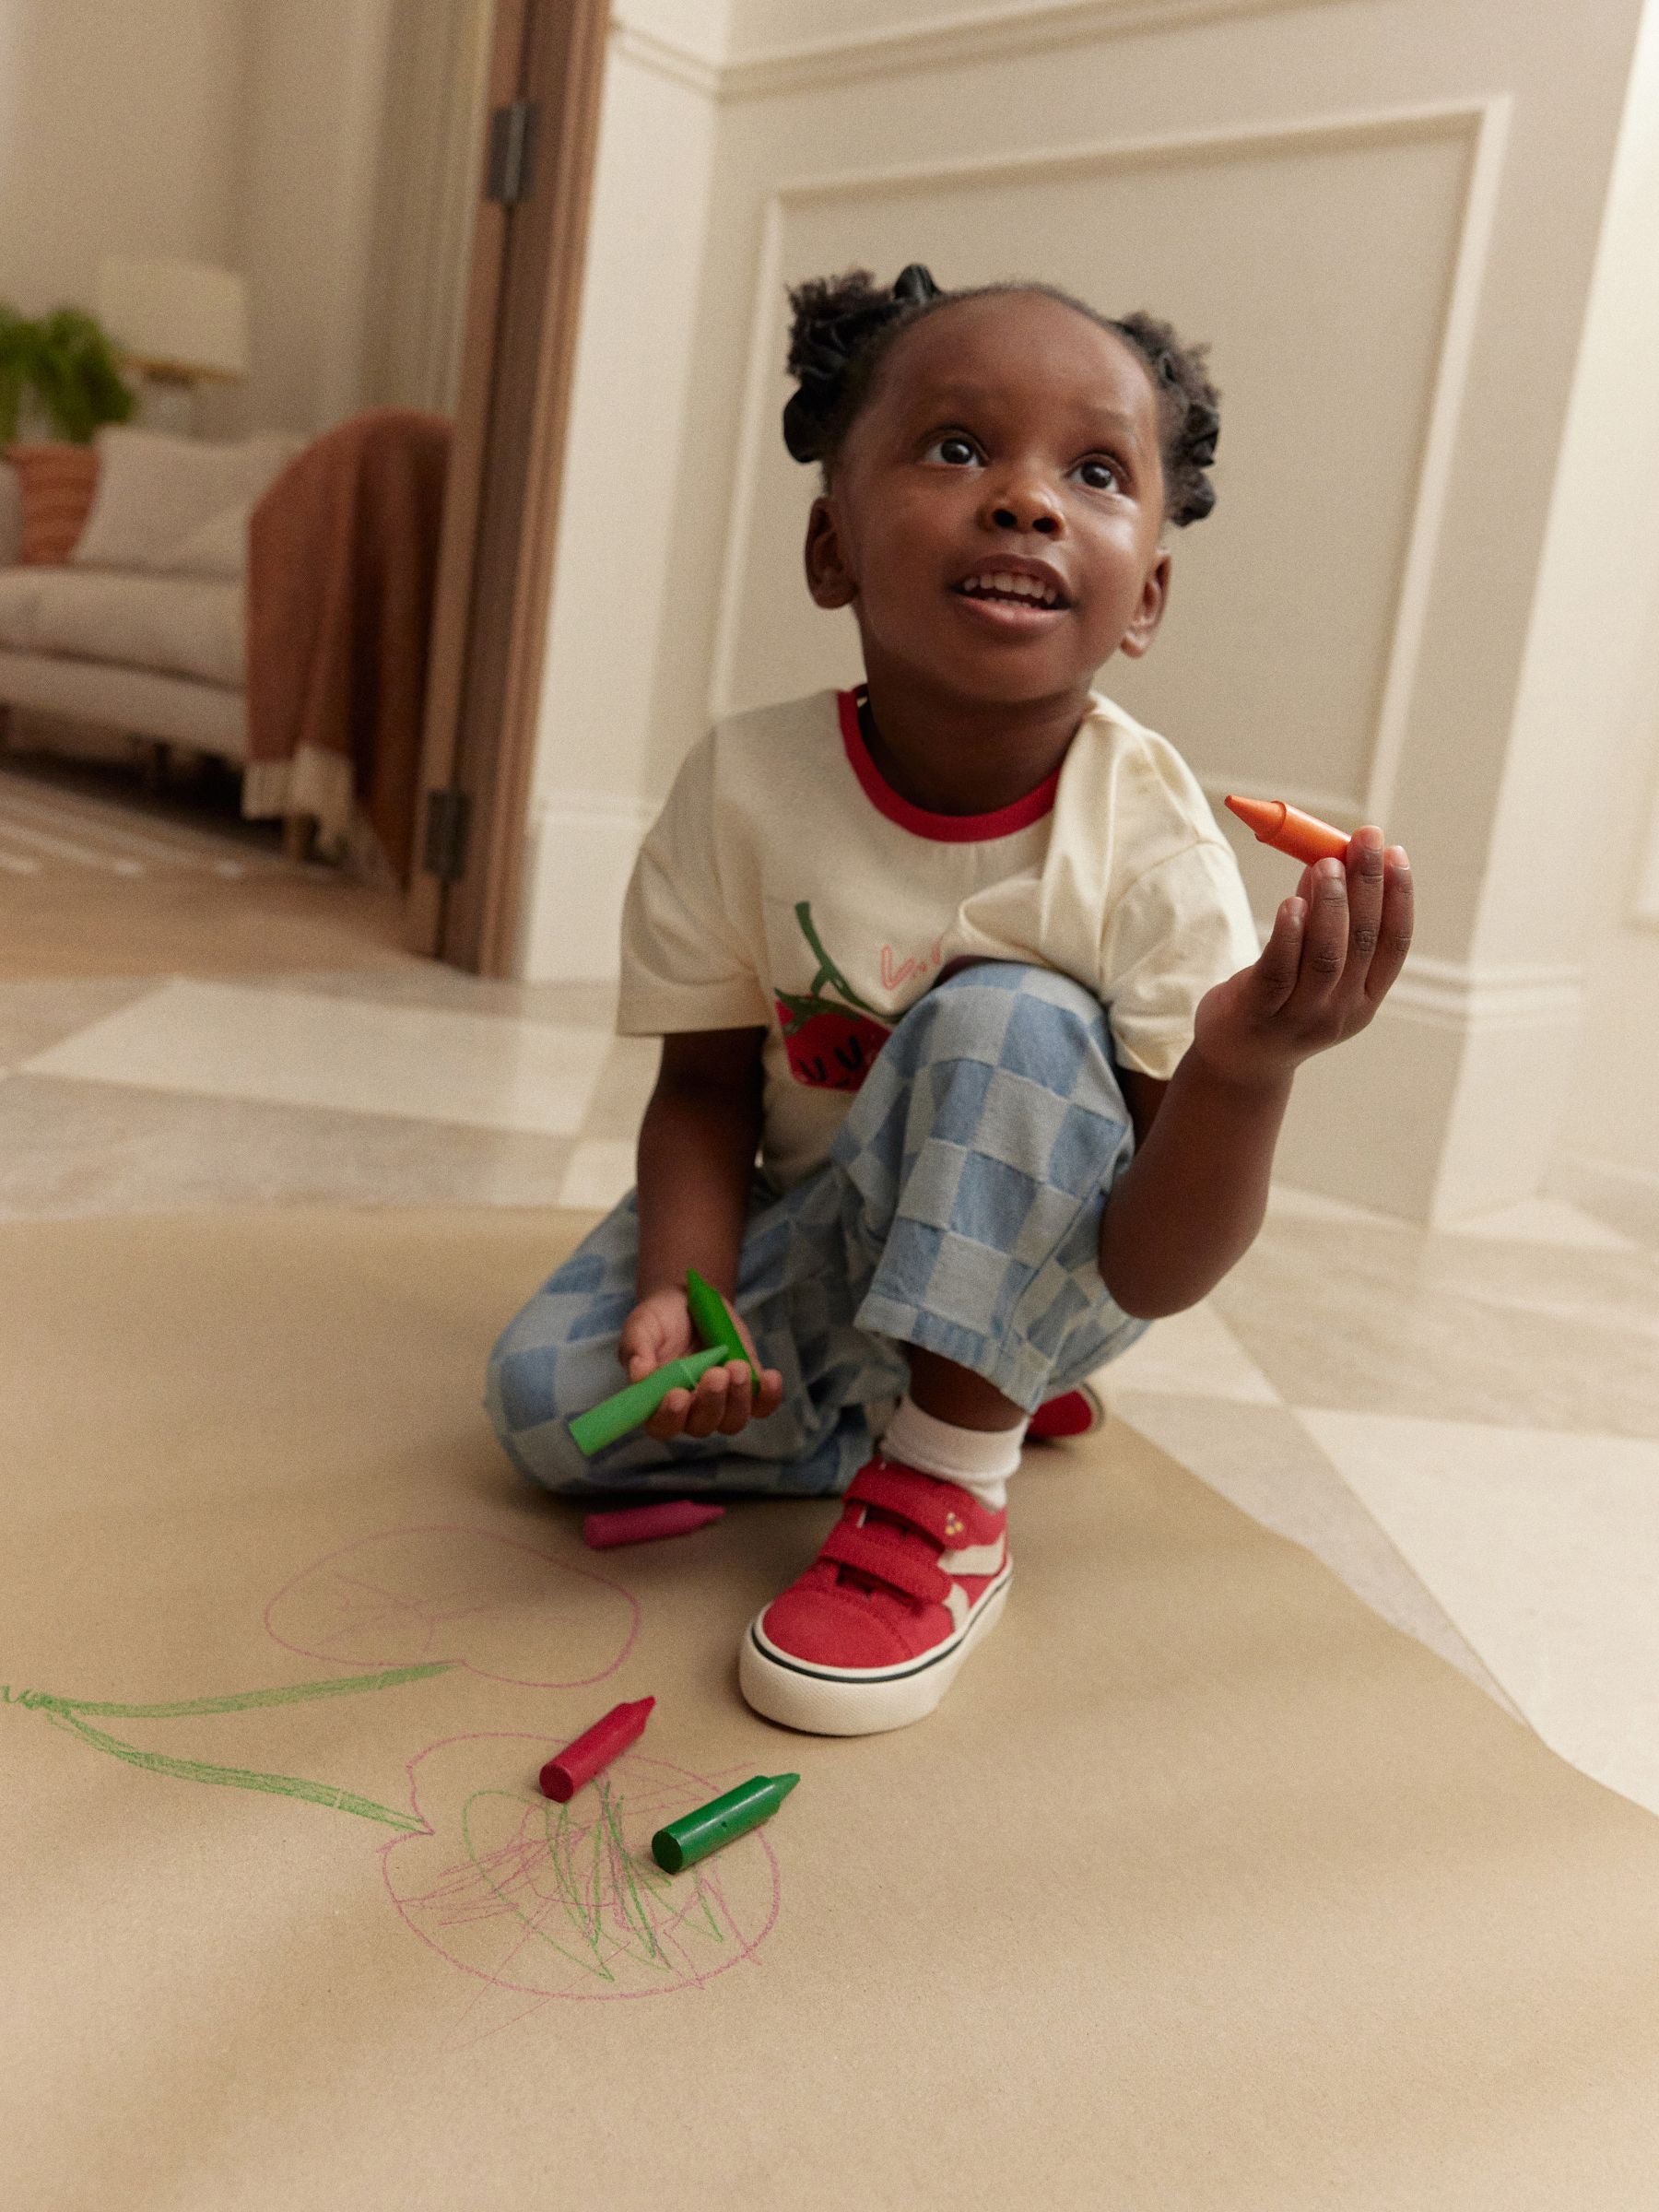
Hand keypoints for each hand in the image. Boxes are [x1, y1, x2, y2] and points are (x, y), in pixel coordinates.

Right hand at [617, 1285, 784, 1443]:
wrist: (689, 1300)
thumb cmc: (659, 1320)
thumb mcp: (641, 1327)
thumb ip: (637, 1350)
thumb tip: (639, 1375)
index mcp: (657, 1402)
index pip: (662, 1425)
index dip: (670, 1417)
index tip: (678, 1394)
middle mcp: (690, 1410)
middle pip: (702, 1425)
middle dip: (711, 1403)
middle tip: (715, 1373)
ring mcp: (721, 1402)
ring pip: (732, 1420)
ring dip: (738, 1399)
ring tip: (737, 1366)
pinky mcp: (746, 1389)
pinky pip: (761, 1406)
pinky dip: (769, 1396)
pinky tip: (770, 1376)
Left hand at [1192, 827, 1412, 1087]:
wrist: (1240, 1063)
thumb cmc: (1282, 1002)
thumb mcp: (1313, 966)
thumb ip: (1323, 919)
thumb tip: (1328, 858)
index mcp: (1366, 997)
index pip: (1395, 943)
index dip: (1399, 896)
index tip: (1395, 853)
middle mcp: (1342, 1011)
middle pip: (1363, 941)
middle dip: (1367, 885)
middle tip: (1365, 839)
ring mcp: (1302, 1017)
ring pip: (1326, 956)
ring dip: (1331, 904)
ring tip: (1326, 863)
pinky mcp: (1259, 1015)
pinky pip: (1278, 970)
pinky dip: (1289, 933)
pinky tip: (1292, 901)